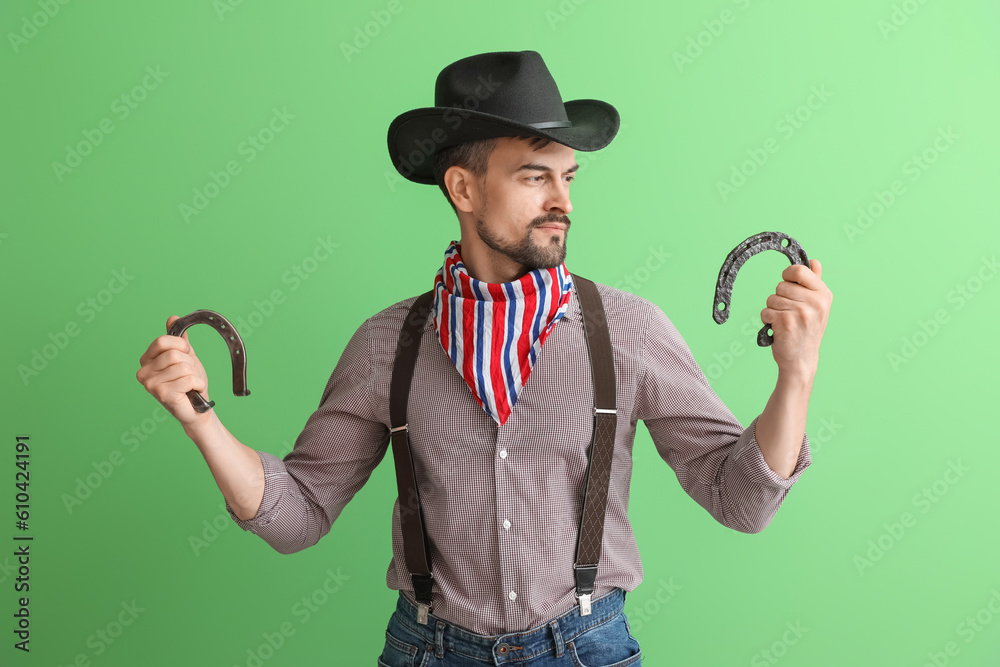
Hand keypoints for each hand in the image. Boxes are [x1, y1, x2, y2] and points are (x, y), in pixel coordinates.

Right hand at [136, 316, 212, 426]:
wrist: (197, 408)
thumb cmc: (189, 384)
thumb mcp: (185, 357)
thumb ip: (178, 340)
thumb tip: (172, 318)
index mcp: (146, 360)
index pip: (162, 341)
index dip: (180, 346)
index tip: (185, 355)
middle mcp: (143, 372)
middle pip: (174, 355)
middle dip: (189, 363)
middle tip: (188, 375)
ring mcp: (150, 384)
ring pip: (183, 367)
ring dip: (194, 375)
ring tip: (190, 385)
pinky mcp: (162, 394)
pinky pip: (188, 379)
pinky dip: (197, 384)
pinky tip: (192, 391)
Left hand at [761, 259, 831, 376]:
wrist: (801, 360)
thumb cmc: (806, 331)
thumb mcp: (816, 306)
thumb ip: (814, 283)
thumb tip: (815, 261)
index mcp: (824, 295)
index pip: (799, 270)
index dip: (788, 275)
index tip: (788, 283)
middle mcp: (816, 302)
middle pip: (781, 285)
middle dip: (779, 298)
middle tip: (789, 313)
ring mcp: (801, 312)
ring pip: (771, 299)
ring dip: (773, 310)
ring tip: (785, 322)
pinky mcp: (786, 322)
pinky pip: (765, 311)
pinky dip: (767, 320)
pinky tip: (778, 329)